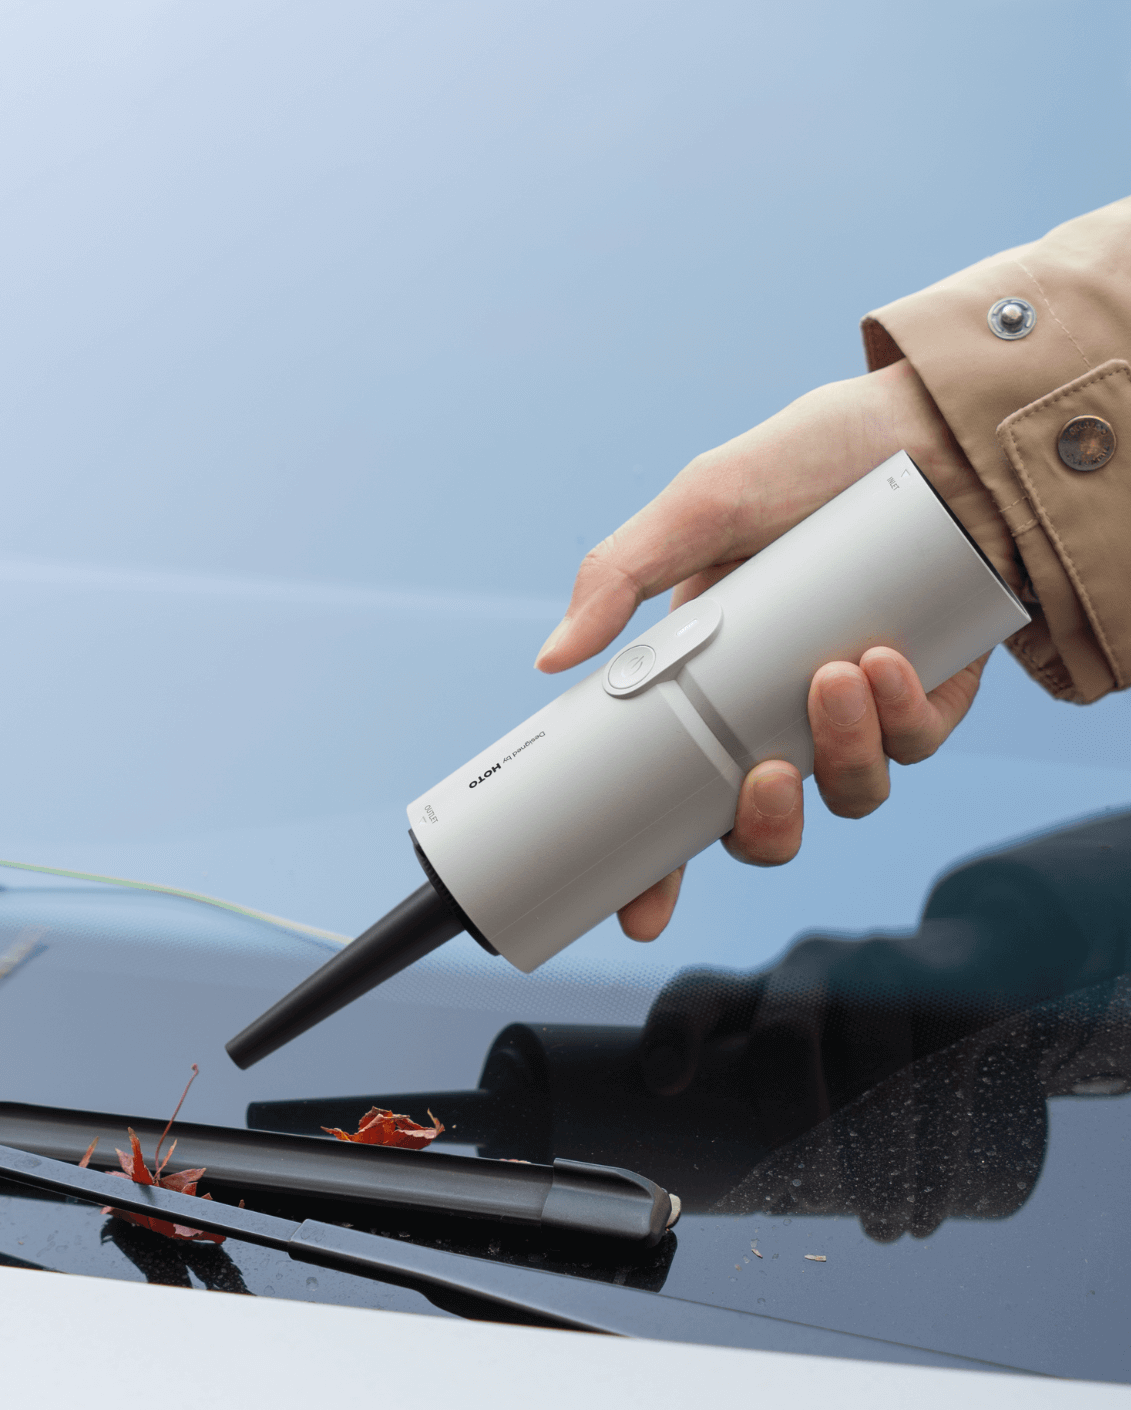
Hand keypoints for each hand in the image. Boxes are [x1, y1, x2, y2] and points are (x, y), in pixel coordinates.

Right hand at [534, 361, 993, 942]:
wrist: (937, 421)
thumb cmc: (814, 457)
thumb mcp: (702, 506)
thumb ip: (619, 571)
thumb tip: (550, 657)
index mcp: (713, 689)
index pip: (679, 801)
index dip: (657, 868)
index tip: (639, 911)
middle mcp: (783, 713)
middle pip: (764, 826)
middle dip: (763, 830)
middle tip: (761, 782)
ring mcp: (859, 710)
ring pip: (848, 793)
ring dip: (843, 754)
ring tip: (837, 675)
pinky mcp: (934, 694)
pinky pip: (919, 744)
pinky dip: (903, 716)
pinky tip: (886, 663)